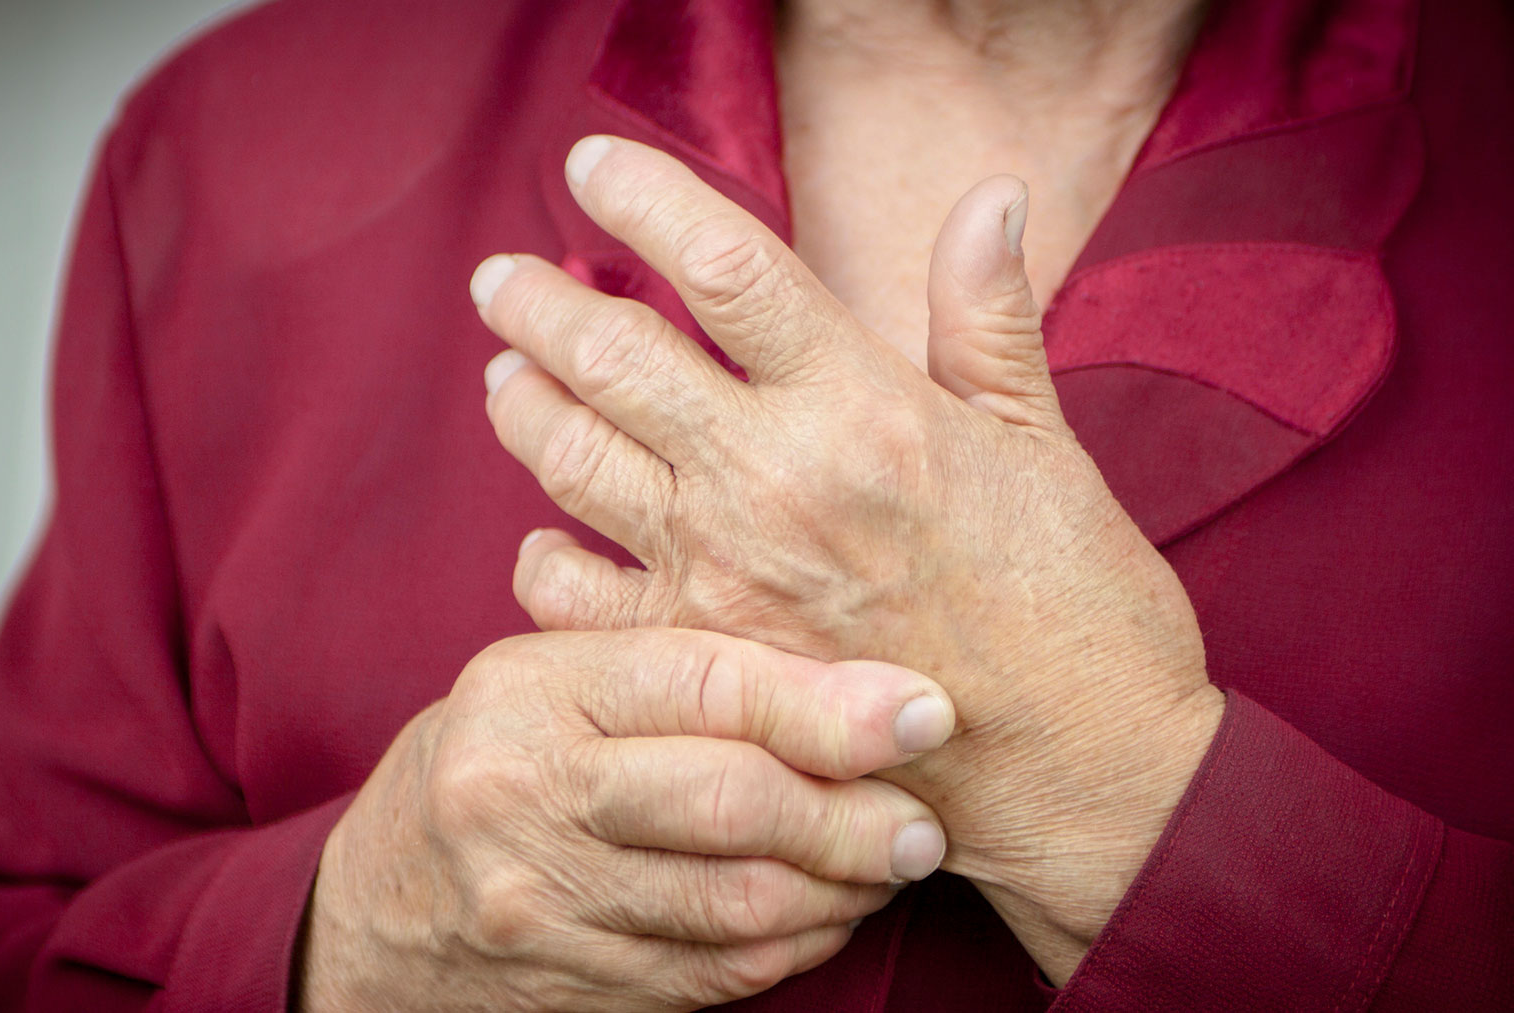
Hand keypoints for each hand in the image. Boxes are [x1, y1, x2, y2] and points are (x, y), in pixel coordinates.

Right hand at [300, 629, 955, 1010]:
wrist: (378, 905)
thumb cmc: (496, 763)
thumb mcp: (549, 684)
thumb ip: (669, 671)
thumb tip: (853, 684)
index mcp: (531, 688)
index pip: (704, 684)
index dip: (830, 704)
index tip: (926, 713)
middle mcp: (525, 791)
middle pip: (731, 804)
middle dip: (854, 817)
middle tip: (922, 823)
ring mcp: (540, 901)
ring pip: (737, 903)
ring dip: (840, 890)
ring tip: (889, 864)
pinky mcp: (569, 983)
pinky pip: (717, 972)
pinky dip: (792, 945)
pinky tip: (824, 913)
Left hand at [470, 135, 1224, 979]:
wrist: (1082, 775)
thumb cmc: (1076, 608)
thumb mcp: (1041, 443)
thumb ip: (988, 317)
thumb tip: (988, 195)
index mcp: (862, 405)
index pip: (723, 264)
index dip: (644, 196)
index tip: (594, 166)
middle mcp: (772, 480)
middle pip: (613, 354)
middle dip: (539, 302)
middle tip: (502, 278)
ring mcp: (721, 578)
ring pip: (571, 461)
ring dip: (523, 407)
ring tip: (506, 378)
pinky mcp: (699, 666)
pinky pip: (573, 599)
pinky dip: (542, 561)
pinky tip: (541, 539)